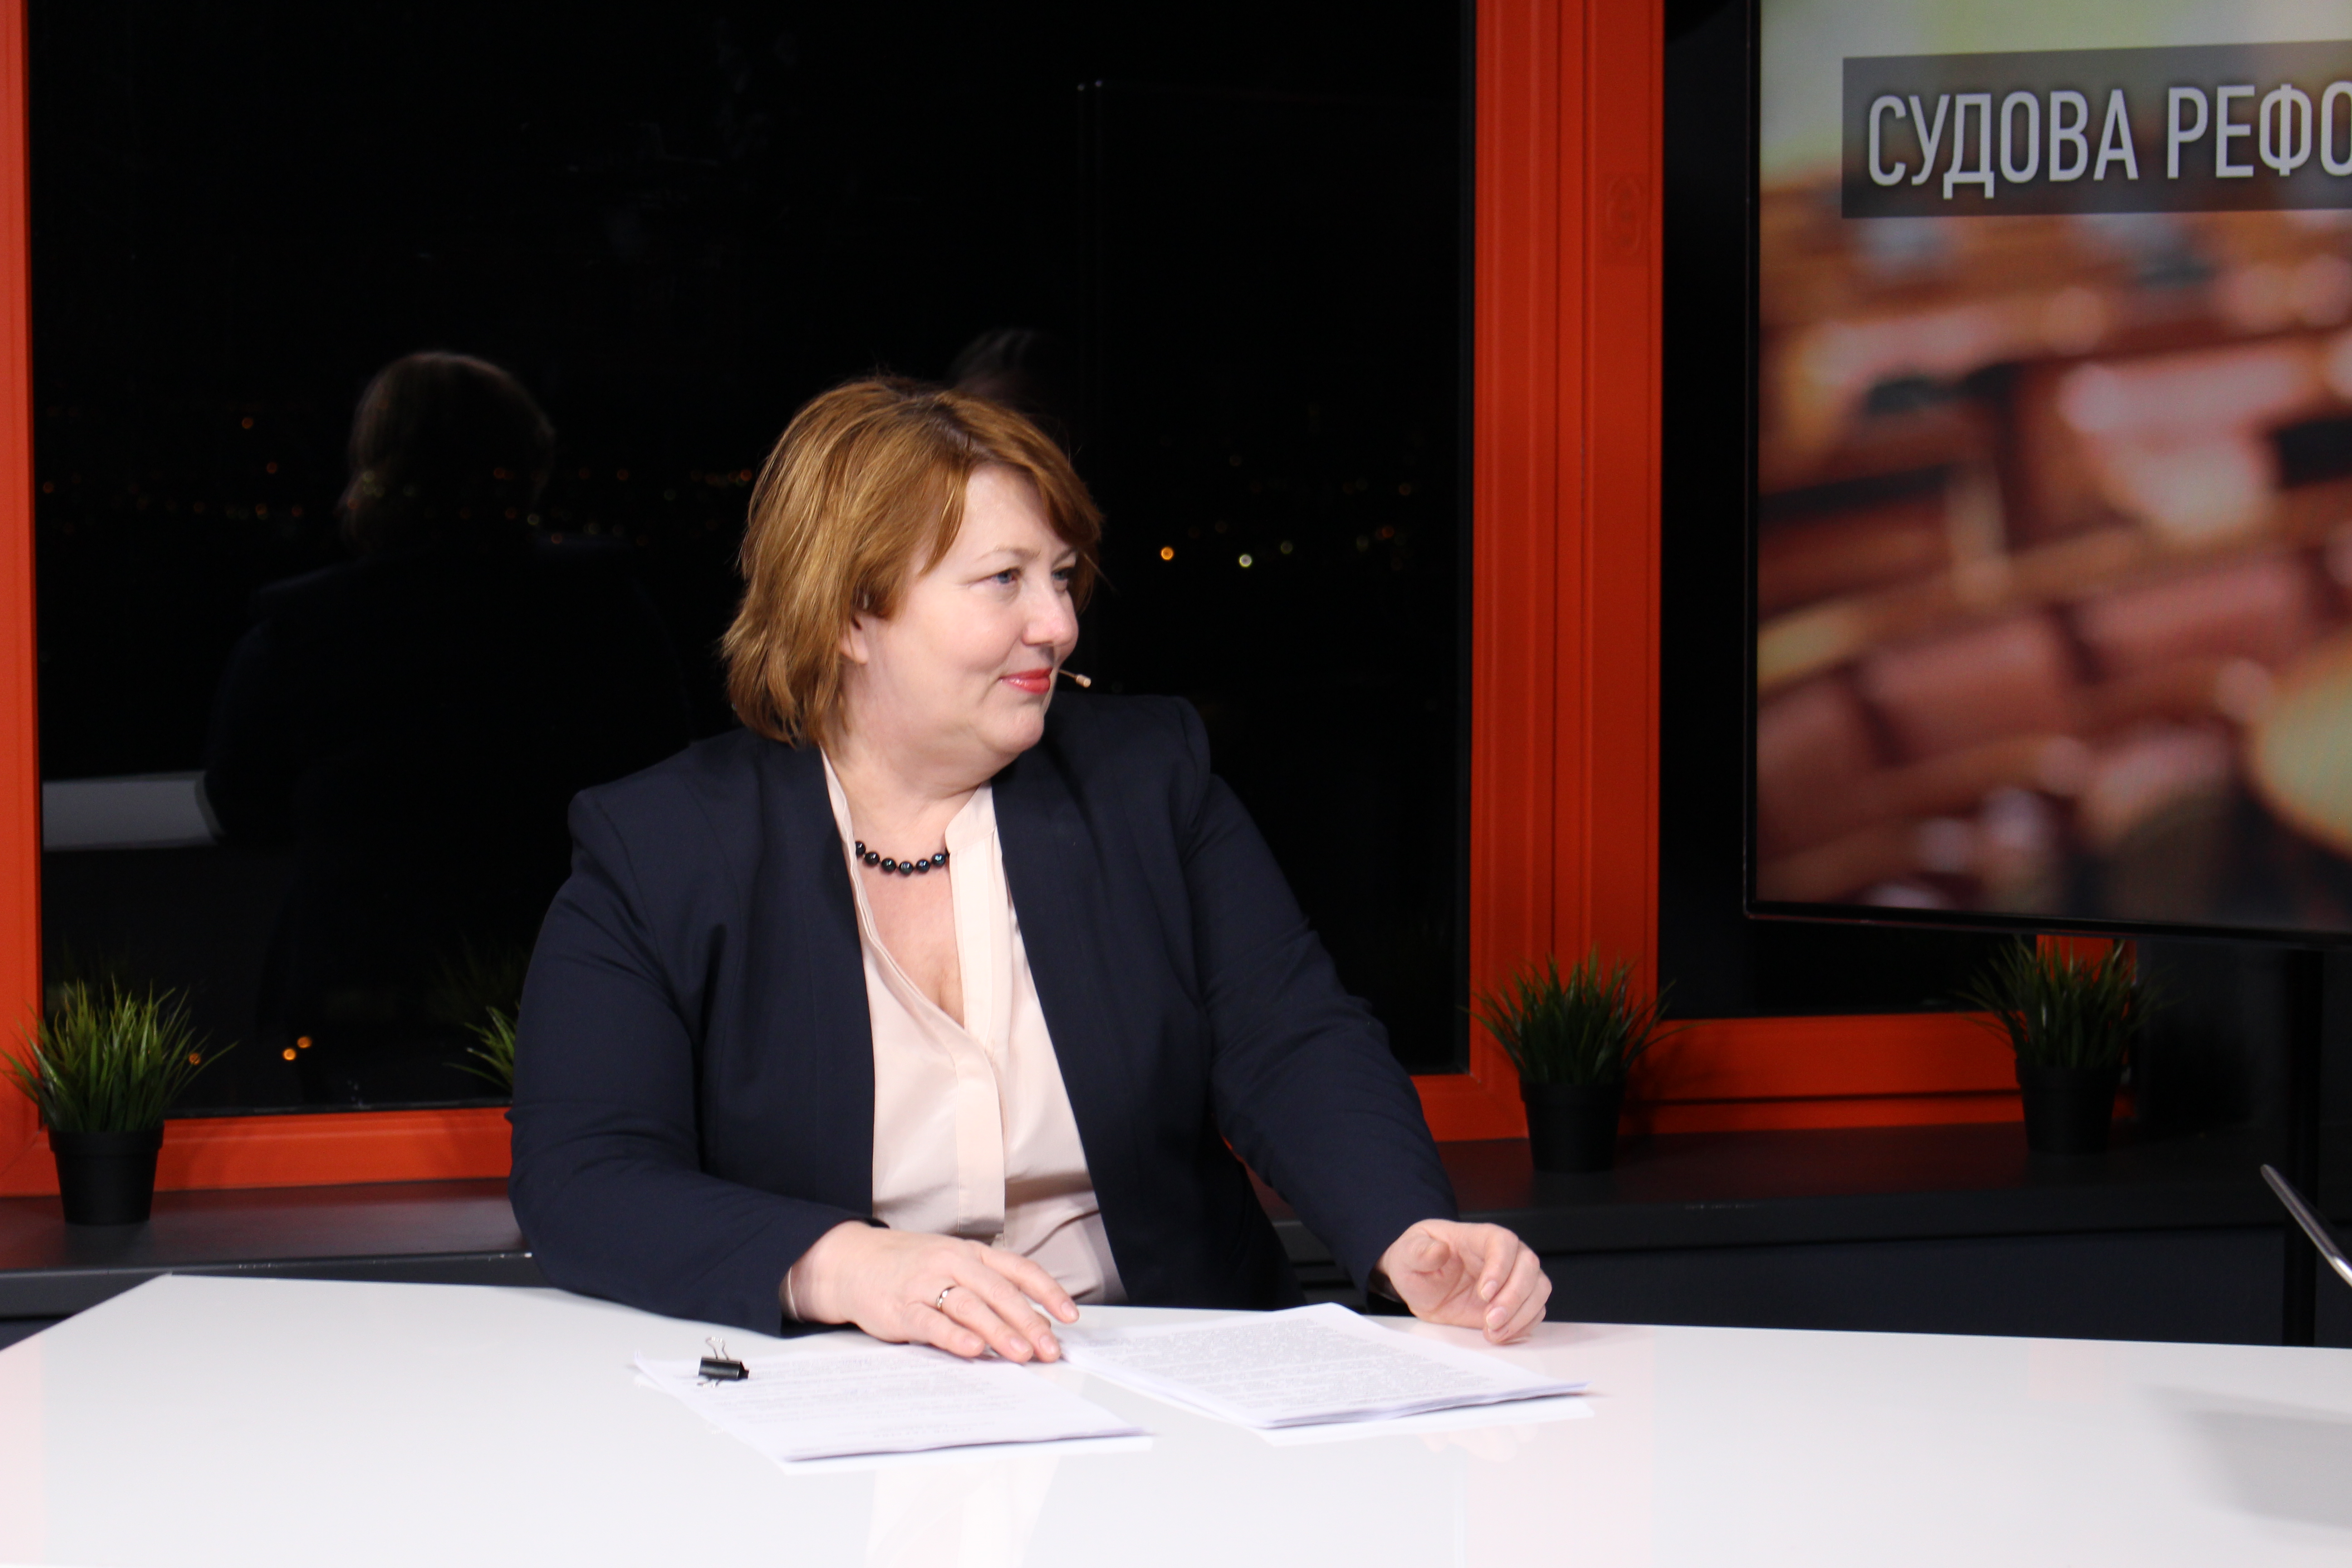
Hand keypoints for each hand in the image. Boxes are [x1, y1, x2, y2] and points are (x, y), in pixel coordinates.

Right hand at [785, 1222, 1079, 1361]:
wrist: (854, 1262)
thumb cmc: (911, 1267)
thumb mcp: (954, 1265)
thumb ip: (989, 1288)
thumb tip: (1031, 1322)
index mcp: (972, 1254)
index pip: (1019, 1270)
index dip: (1048, 1292)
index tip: (1069, 1316)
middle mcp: (953, 1263)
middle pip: (1000, 1291)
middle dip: (1029, 1321)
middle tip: (1050, 1348)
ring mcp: (927, 1284)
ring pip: (970, 1306)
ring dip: (999, 1331)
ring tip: (1021, 1353)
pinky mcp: (902, 1307)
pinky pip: (932, 1322)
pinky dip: (954, 1336)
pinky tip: (973, 1349)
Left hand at [1377, 1219, 1549, 1343]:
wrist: (1420, 1285)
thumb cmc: (1416, 1261)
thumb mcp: (1407, 1253)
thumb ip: (1420, 1252)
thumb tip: (1438, 1250)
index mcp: (1478, 1237)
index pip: (1503, 1242)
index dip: (1500, 1267)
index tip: (1484, 1293)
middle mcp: (1503, 1255)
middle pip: (1528, 1266)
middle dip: (1514, 1297)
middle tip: (1490, 1320)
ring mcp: (1511, 1279)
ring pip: (1538, 1289)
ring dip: (1521, 1314)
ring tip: (1493, 1332)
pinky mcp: (1513, 1302)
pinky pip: (1534, 1311)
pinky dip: (1522, 1326)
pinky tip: (1499, 1335)